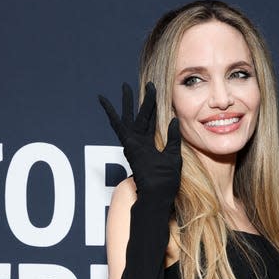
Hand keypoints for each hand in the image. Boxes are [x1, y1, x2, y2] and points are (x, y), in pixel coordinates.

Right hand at [98, 82, 181, 202]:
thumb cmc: (166, 181)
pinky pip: (117, 125)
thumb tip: (174, 119)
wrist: (158, 194)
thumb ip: (174, 138)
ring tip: (124, 86)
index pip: (151, 121)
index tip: (156, 92)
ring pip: (128, 117)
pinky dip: (110, 112)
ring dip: (126, 101)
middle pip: (139, 116)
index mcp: (148, 145)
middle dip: (141, 100)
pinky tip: (103, 100)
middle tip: (142, 85)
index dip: (153, 107)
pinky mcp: (127, 143)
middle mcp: (138, 142)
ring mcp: (132, 143)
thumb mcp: (174, 156)